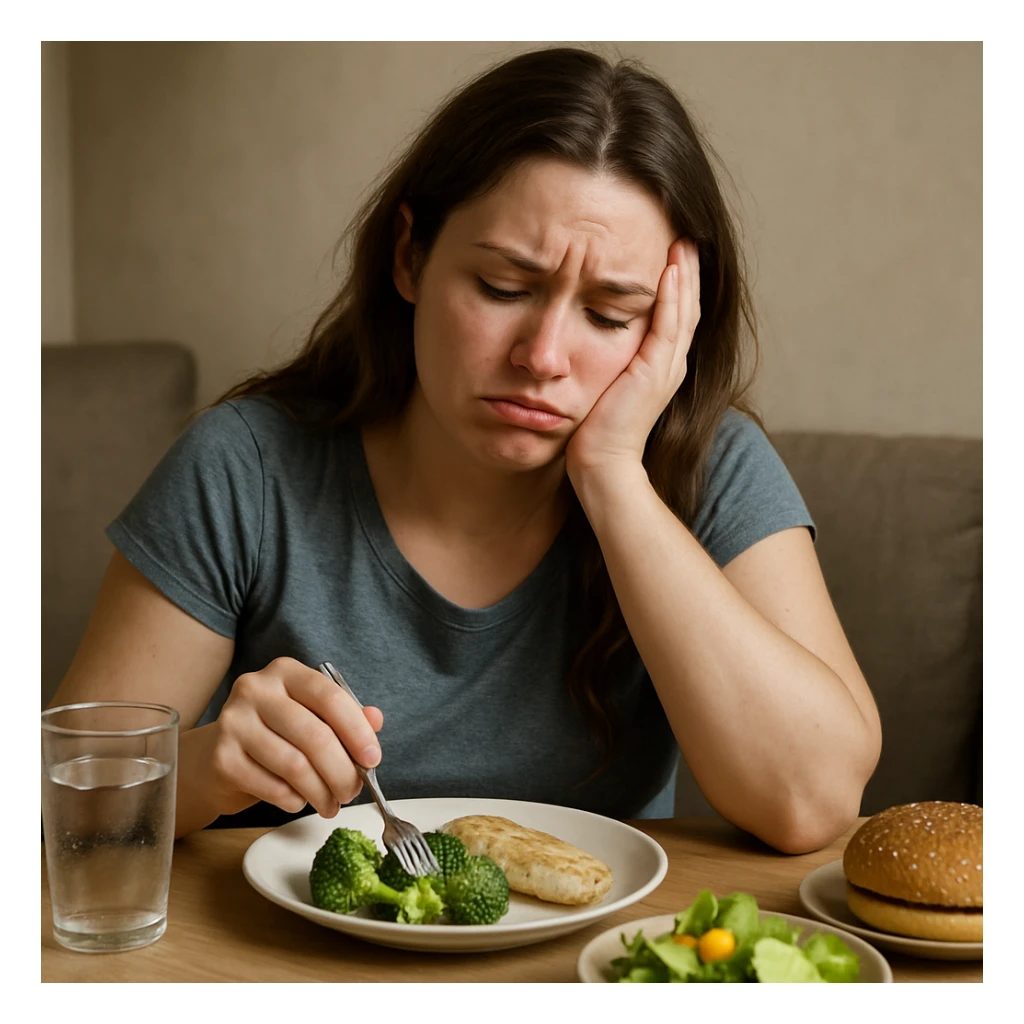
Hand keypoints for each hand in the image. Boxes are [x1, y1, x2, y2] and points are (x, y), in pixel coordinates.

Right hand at [195, 657, 383, 818]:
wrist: (216, 755)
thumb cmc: (275, 733)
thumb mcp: (311, 715)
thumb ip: (345, 714)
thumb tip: (375, 719)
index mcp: (285, 672)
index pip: (330, 697)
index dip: (357, 731)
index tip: (373, 758)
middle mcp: (256, 689)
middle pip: (315, 736)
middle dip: (342, 771)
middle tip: (352, 791)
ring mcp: (234, 722)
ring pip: (295, 766)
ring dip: (321, 792)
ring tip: (331, 804)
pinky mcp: (222, 758)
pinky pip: (272, 787)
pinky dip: (294, 800)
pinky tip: (299, 801)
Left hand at [565, 239, 699, 478]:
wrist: (601, 462)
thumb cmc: (594, 430)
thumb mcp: (604, 384)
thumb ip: (607, 360)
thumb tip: (587, 336)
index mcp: (660, 367)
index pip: (675, 316)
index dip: (678, 284)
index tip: (671, 253)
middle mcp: (671, 364)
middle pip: (686, 307)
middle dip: (687, 271)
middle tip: (684, 235)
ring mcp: (666, 368)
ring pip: (683, 311)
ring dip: (684, 274)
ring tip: (682, 242)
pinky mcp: (655, 371)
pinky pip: (668, 325)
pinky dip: (671, 296)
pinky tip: (670, 270)